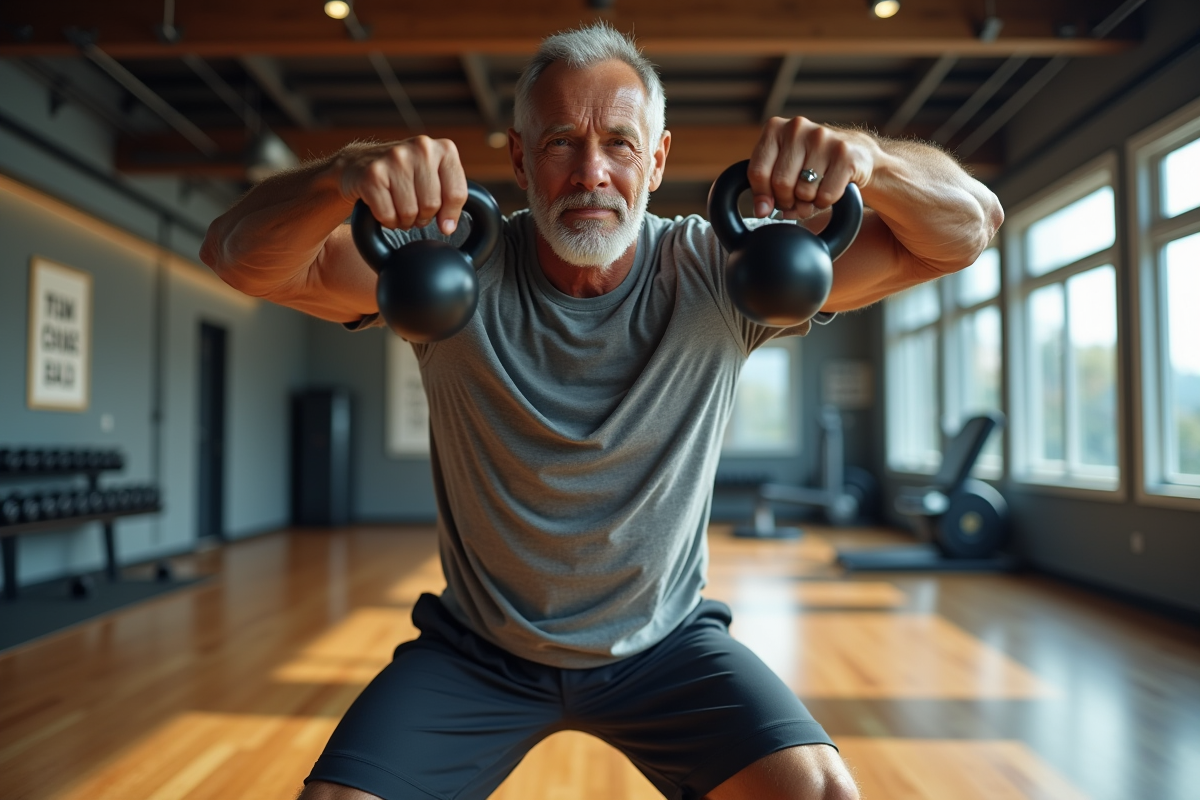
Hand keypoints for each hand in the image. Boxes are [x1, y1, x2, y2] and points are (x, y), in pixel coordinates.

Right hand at [337, 136, 467, 233]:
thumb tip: (448, 227)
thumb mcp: (433, 176)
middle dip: (423, 216)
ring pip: (410, 212)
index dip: (450, 215)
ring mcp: (395, 159)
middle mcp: (421, 148)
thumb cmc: (402, 174)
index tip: (444, 224)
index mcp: (443, 149)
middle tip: (414, 210)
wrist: (358, 163)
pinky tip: (384, 208)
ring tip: (399, 209)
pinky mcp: (373, 174)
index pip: (457, 194)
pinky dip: (387, 220)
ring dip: (404, 220)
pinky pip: (387, 215)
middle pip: (432, 205)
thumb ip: (449, 196)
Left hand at [748, 117, 878, 220]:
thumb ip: (766, 186)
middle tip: (796, 198)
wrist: (857, 153)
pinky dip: (825, 202)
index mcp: (775, 129)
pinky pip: (825, 195)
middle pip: (780, 183)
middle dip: (787, 200)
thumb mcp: (783, 167)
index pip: (757, 172)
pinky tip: (829, 189)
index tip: (768, 205)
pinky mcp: (844, 154)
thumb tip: (762, 210)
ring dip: (808, 201)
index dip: (762, 195)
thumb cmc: (813, 163)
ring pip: (803, 191)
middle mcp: (797, 128)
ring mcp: (822, 138)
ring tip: (814, 190)